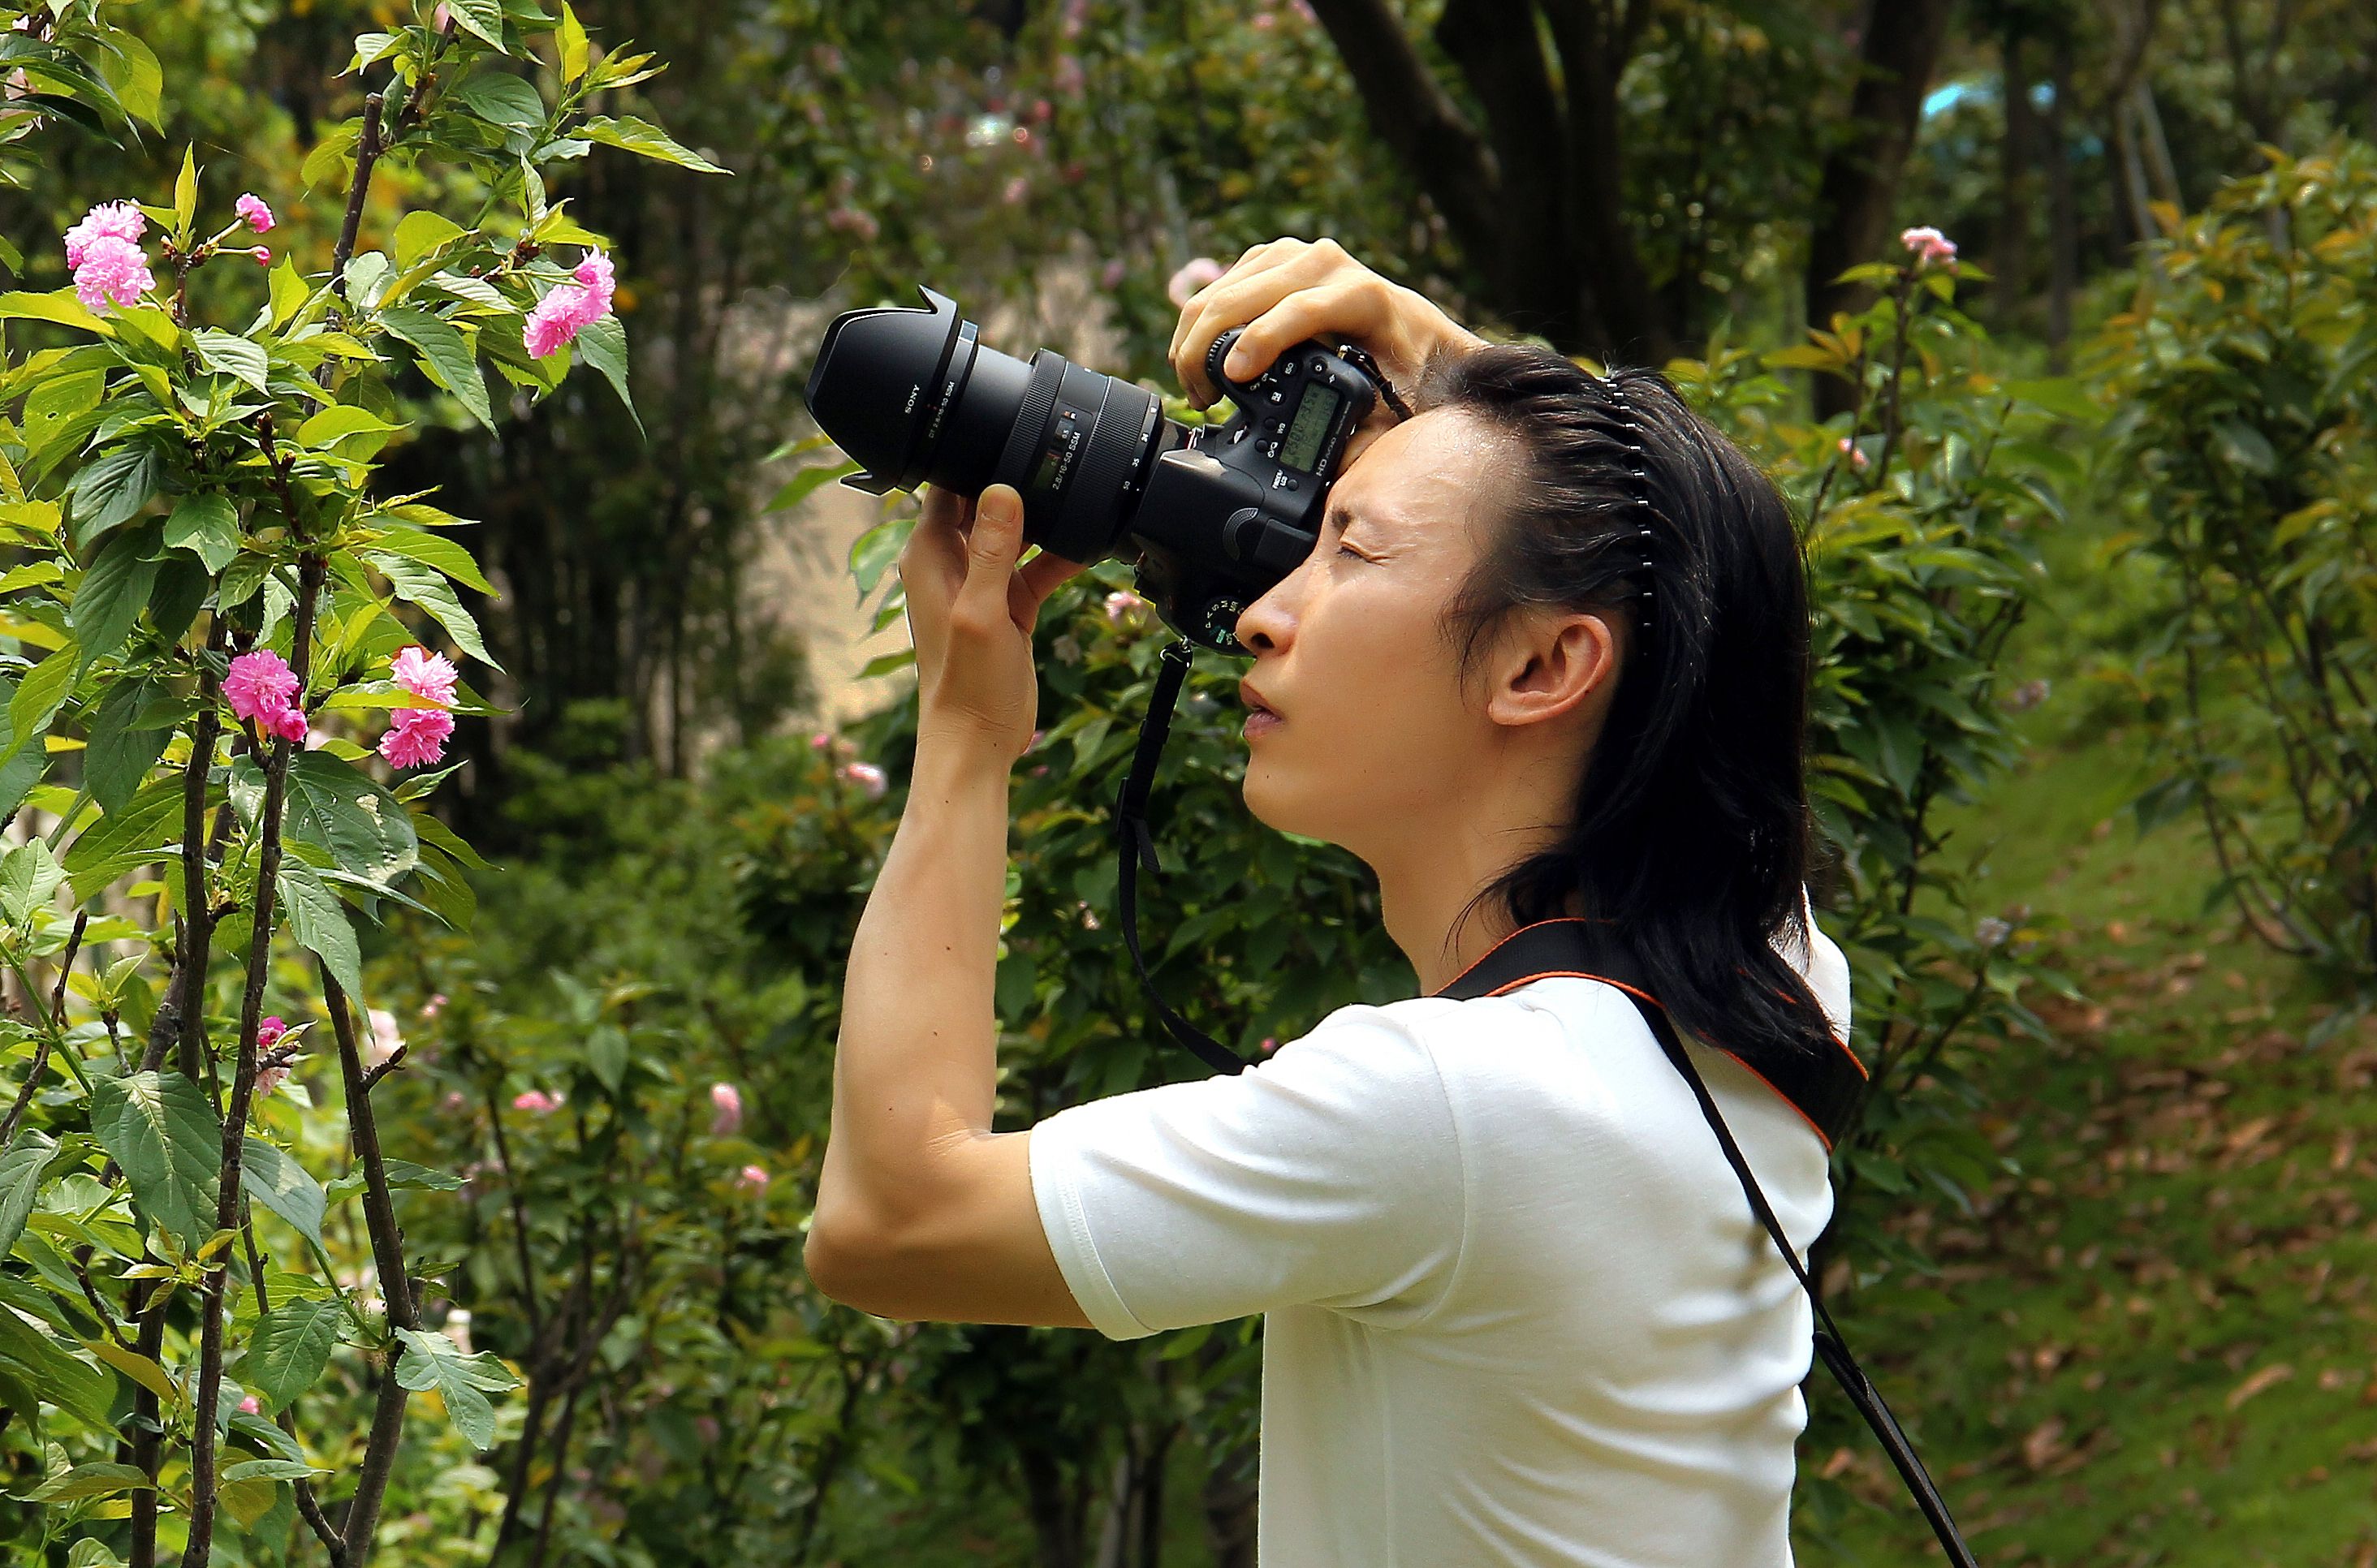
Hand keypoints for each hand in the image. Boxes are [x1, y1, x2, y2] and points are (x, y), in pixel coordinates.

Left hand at [897, 483, 1085, 763]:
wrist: (977, 741)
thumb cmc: (965, 685)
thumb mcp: (982, 611)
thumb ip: (991, 550)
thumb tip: (1000, 490)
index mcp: (930, 556)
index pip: (948, 489)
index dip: (976, 463)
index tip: (1014, 443)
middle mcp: (952, 564)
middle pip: (984, 505)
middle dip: (1017, 487)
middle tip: (1059, 465)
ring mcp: (982, 585)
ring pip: (1016, 535)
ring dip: (1044, 522)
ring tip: (1080, 497)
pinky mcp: (1008, 606)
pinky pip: (1036, 569)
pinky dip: (1058, 558)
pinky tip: (1089, 544)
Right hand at [1167, 236, 1486, 470]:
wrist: (1421, 334)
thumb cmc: (1408, 372)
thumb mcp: (1395, 410)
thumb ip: (1364, 440)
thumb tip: (1328, 471)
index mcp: (1362, 296)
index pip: (1300, 310)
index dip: (1259, 342)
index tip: (1230, 379)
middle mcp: (1327, 265)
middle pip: (1246, 296)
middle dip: (1207, 349)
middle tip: (1198, 398)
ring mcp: (1298, 256)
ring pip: (1226, 287)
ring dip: (1196, 336)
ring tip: (1194, 385)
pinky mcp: (1275, 258)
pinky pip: (1225, 283)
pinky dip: (1203, 320)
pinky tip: (1199, 354)